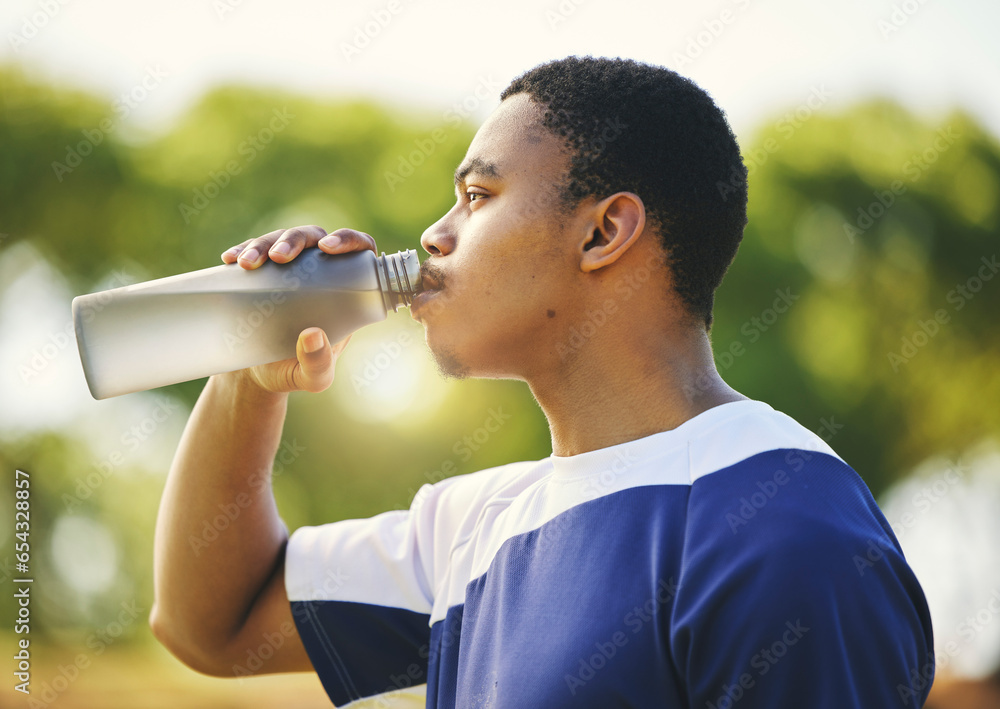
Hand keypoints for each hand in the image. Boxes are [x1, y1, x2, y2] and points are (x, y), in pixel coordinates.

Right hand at [219, 225, 377, 393]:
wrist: (255, 374)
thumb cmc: (295, 371)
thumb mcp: (312, 378)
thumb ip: (318, 365)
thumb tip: (313, 335)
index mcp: (345, 290)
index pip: (358, 251)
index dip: (349, 240)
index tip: (327, 248)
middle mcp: (319, 271)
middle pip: (313, 237)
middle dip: (294, 240)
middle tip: (277, 257)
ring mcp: (287, 268)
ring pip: (280, 238)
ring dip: (263, 244)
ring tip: (245, 264)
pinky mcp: (259, 271)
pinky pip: (252, 250)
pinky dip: (241, 250)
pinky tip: (230, 260)